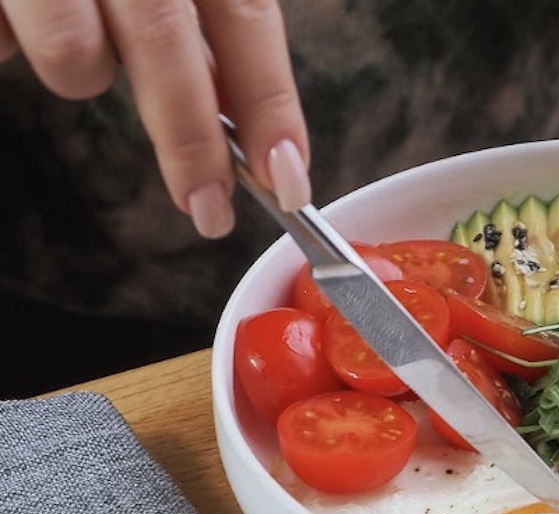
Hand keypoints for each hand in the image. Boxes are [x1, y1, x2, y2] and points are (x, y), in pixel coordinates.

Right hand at [0, 0, 309, 237]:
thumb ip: (190, 16)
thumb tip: (238, 116)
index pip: (246, 14)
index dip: (271, 102)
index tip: (289, 176)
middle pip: (167, 42)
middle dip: (192, 140)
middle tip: (208, 208)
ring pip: (76, 56)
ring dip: (81, 70)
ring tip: (58, 23)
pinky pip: (2, 45)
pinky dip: (9, 43)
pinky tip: (10, 10)